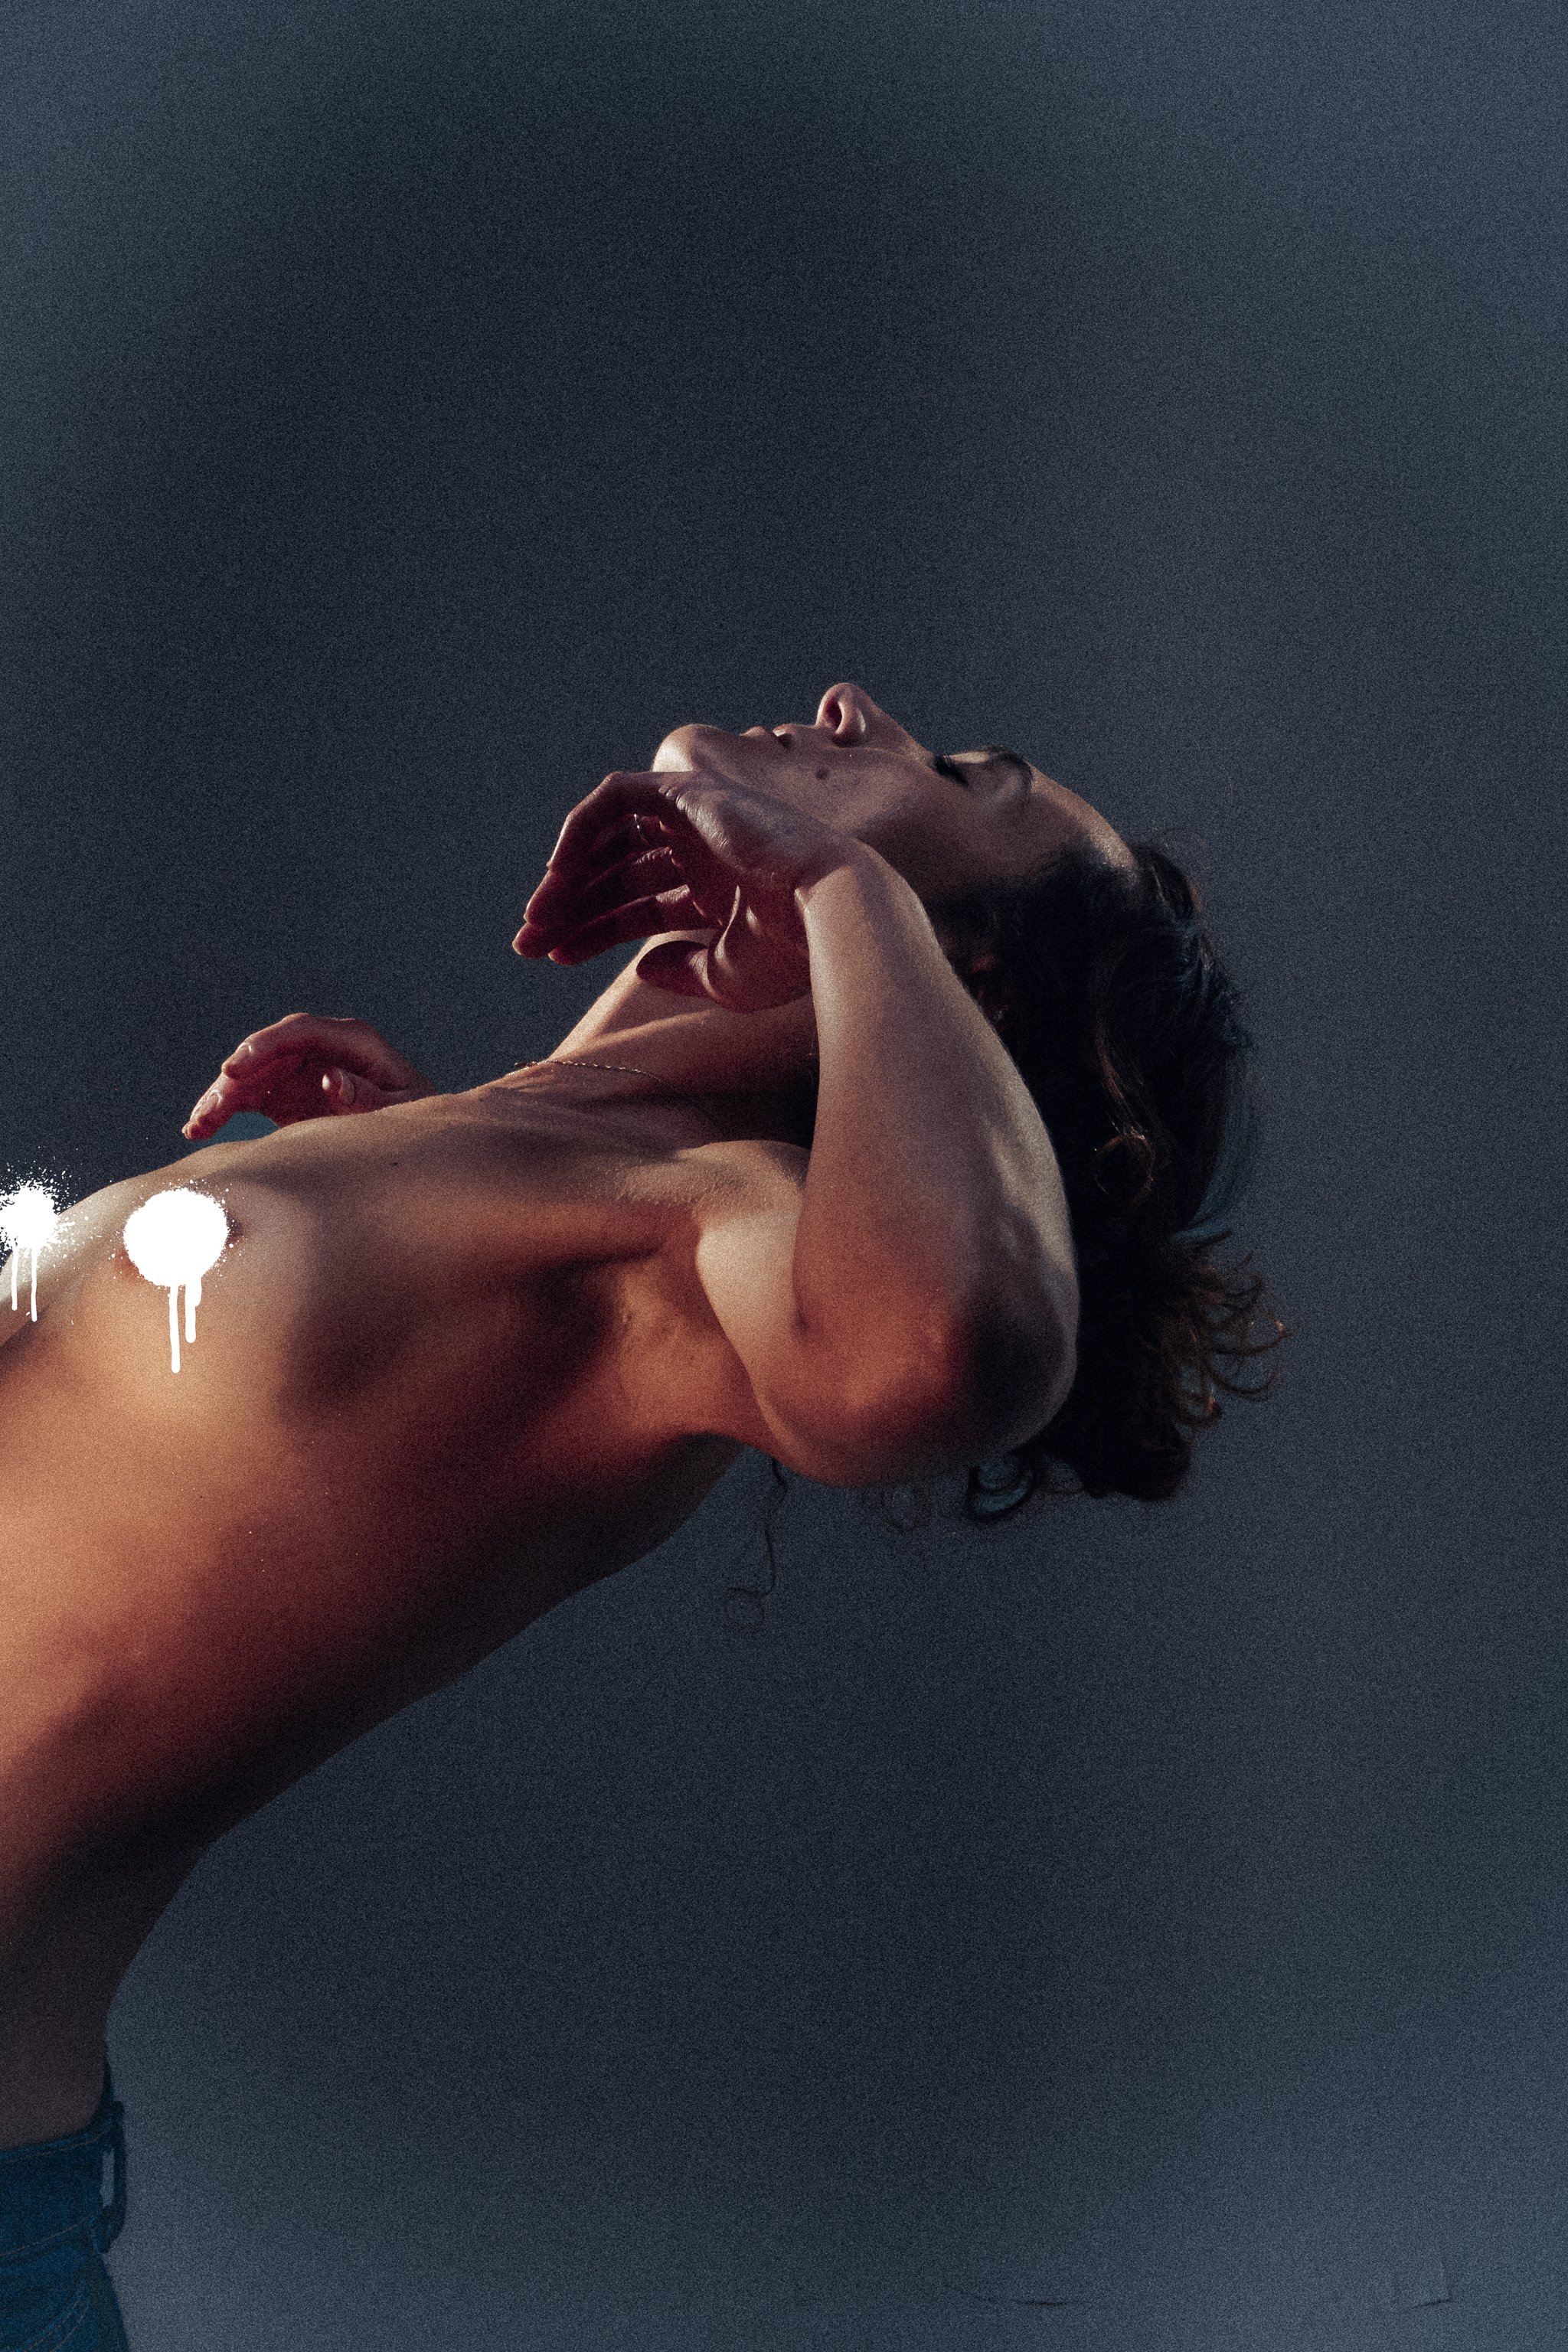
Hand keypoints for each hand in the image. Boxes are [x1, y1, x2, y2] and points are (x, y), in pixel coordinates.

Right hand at [181, 1013, 434, 1140]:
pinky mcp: (286, 1093)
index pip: (299, 1031)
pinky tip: (197, 1131)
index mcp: (353, 1040)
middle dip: (234, 1078)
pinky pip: (248, 1097)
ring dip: (221, 1098)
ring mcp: (300, 1069)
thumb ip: (370, 1096)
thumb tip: (331, 1078)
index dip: (264, 1045)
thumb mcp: (403, 1110)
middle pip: (266, 1052)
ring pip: (250, 1075)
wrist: (419, 1139)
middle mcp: (321, 1048)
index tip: (234, 1067)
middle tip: (209, 1110)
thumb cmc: (416, 1118)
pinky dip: (223, 1111)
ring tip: (197, 1126)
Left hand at [512, 770, 866, 1011]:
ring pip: (611, 838)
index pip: (640, 905)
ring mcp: (698, 818)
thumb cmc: (791, 953)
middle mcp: (707, 850)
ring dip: (569, 875)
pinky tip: (559, 875)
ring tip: (537, 917)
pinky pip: (615, 798)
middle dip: (571, 907)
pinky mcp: (688, 791)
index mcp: (720, 890)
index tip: (554, 957)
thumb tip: (641, 968)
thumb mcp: (725, 976)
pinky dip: (581, 830)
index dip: (594, 931)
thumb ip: (682, 971)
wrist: (830, 914)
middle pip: (618, 874)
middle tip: (527, 942)